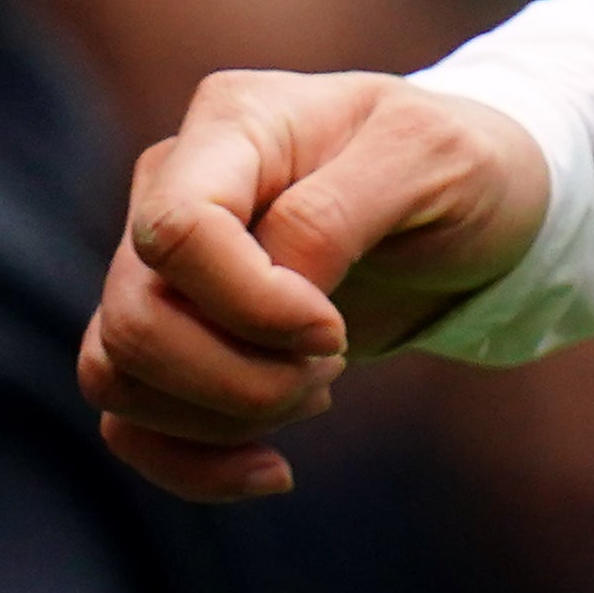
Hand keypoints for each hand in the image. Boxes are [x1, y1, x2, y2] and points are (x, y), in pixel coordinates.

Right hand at [81, 71, 548, 500]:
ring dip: (222, 415)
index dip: (248, 303)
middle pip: (137, 318)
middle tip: (334, 365)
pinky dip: (195, 463)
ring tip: (320, 389)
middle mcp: (173, 186)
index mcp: (234, 123)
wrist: (477, 200)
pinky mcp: (171, 331)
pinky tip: (273, 469)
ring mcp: (159, 262)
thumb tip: (264, 286)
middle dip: (238, 377)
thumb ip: (333, 213)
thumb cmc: (460, 162)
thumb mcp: (432, 159)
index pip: (175, 230)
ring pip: (117, 373)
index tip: (334, 330)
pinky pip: (128, 420)